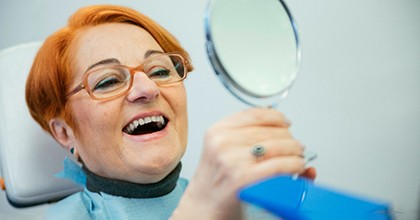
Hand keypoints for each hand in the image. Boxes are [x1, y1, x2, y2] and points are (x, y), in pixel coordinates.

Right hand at [172, 108, 315, 219]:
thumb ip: (249, 136)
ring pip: (280, 145)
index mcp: (217, 132)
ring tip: (298, 157)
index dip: (277, 117)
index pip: (255, 114)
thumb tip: (284, 127)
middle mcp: (223, 142)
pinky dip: (295, 165)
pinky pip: (281, 164)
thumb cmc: (214, 183)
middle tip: (294, 147)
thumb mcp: (222, 151)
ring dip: (295, 151)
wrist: (203, 209)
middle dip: (289, 138)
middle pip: (271, 130)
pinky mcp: (244, 178)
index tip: (285, 122)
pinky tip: (297, 167)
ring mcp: (233, 160)